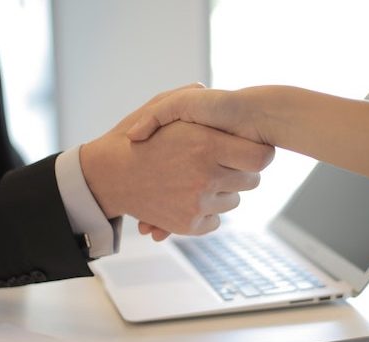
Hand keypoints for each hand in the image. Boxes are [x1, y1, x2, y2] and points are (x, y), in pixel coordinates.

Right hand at [80, 88, 274, 236]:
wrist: (107, 175)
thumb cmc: (134, 138)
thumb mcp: (160, 106)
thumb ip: (188, 96)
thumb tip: (206, 89)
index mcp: (206, 145)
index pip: (261, 157)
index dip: (258, 153)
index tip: (248, 150)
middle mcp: (206, 176)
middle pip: (251, 181)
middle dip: (239, 171)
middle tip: (222, 163)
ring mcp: (197, 203)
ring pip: (233, 201)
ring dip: (222, 192)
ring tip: (198, 178)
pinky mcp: (188, 225)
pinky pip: (215, 220)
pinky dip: (207, 212)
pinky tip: (190, 197)